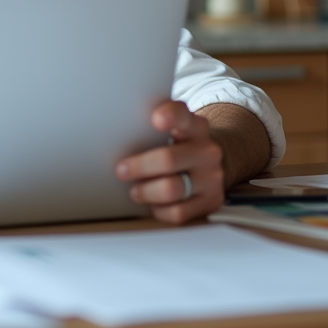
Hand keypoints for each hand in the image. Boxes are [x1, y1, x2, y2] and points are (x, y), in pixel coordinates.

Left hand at [115, 100, 223, 223]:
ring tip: (135, 191)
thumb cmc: (178, 146)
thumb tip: (116, 128)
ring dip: (146, 191)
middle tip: (121, 170)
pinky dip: (159, 210)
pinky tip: (152, 204)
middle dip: (140, 167)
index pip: (184, 116)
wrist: (207, 166)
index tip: (156, 119)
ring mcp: (211, 178)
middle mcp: (207, 151)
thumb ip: (152, 126)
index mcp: (195, 127)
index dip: (171, 116)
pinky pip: (178, 212)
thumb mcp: (173, 129)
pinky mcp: (210, 202)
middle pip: (169, 159)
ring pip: (171, 189)